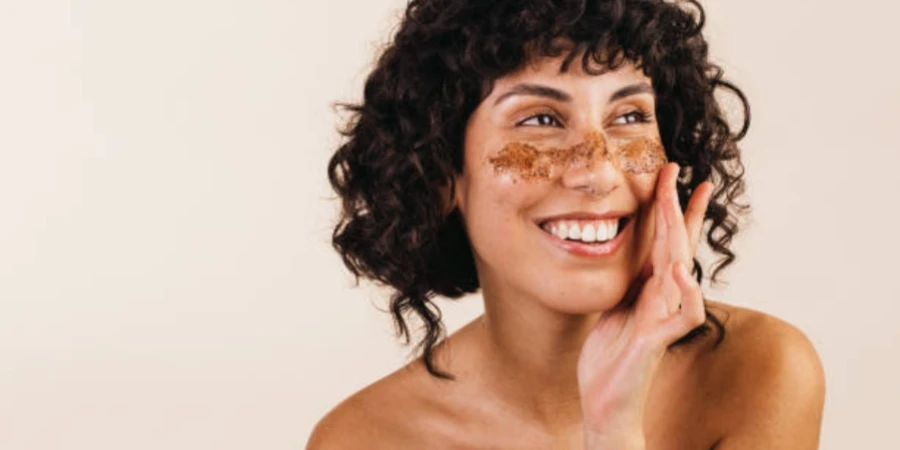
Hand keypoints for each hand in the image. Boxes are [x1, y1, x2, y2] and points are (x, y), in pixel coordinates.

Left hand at [577, 163, 713, 447]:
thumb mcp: (613, 306)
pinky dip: (687, 292)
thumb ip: (626, 281)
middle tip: (678, 172)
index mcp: (649, 287)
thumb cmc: (609, 357)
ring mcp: (663, 317)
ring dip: (680, 235)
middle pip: (677, 244)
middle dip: (678, 207)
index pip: (668, 241)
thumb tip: (617, 246)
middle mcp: (662, 297)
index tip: (677, 175)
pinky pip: (684, 315)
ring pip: (681, 269)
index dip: (674, 208)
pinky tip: (680, 269)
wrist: (605, 401)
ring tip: (676, 202)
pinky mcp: (658, 340)